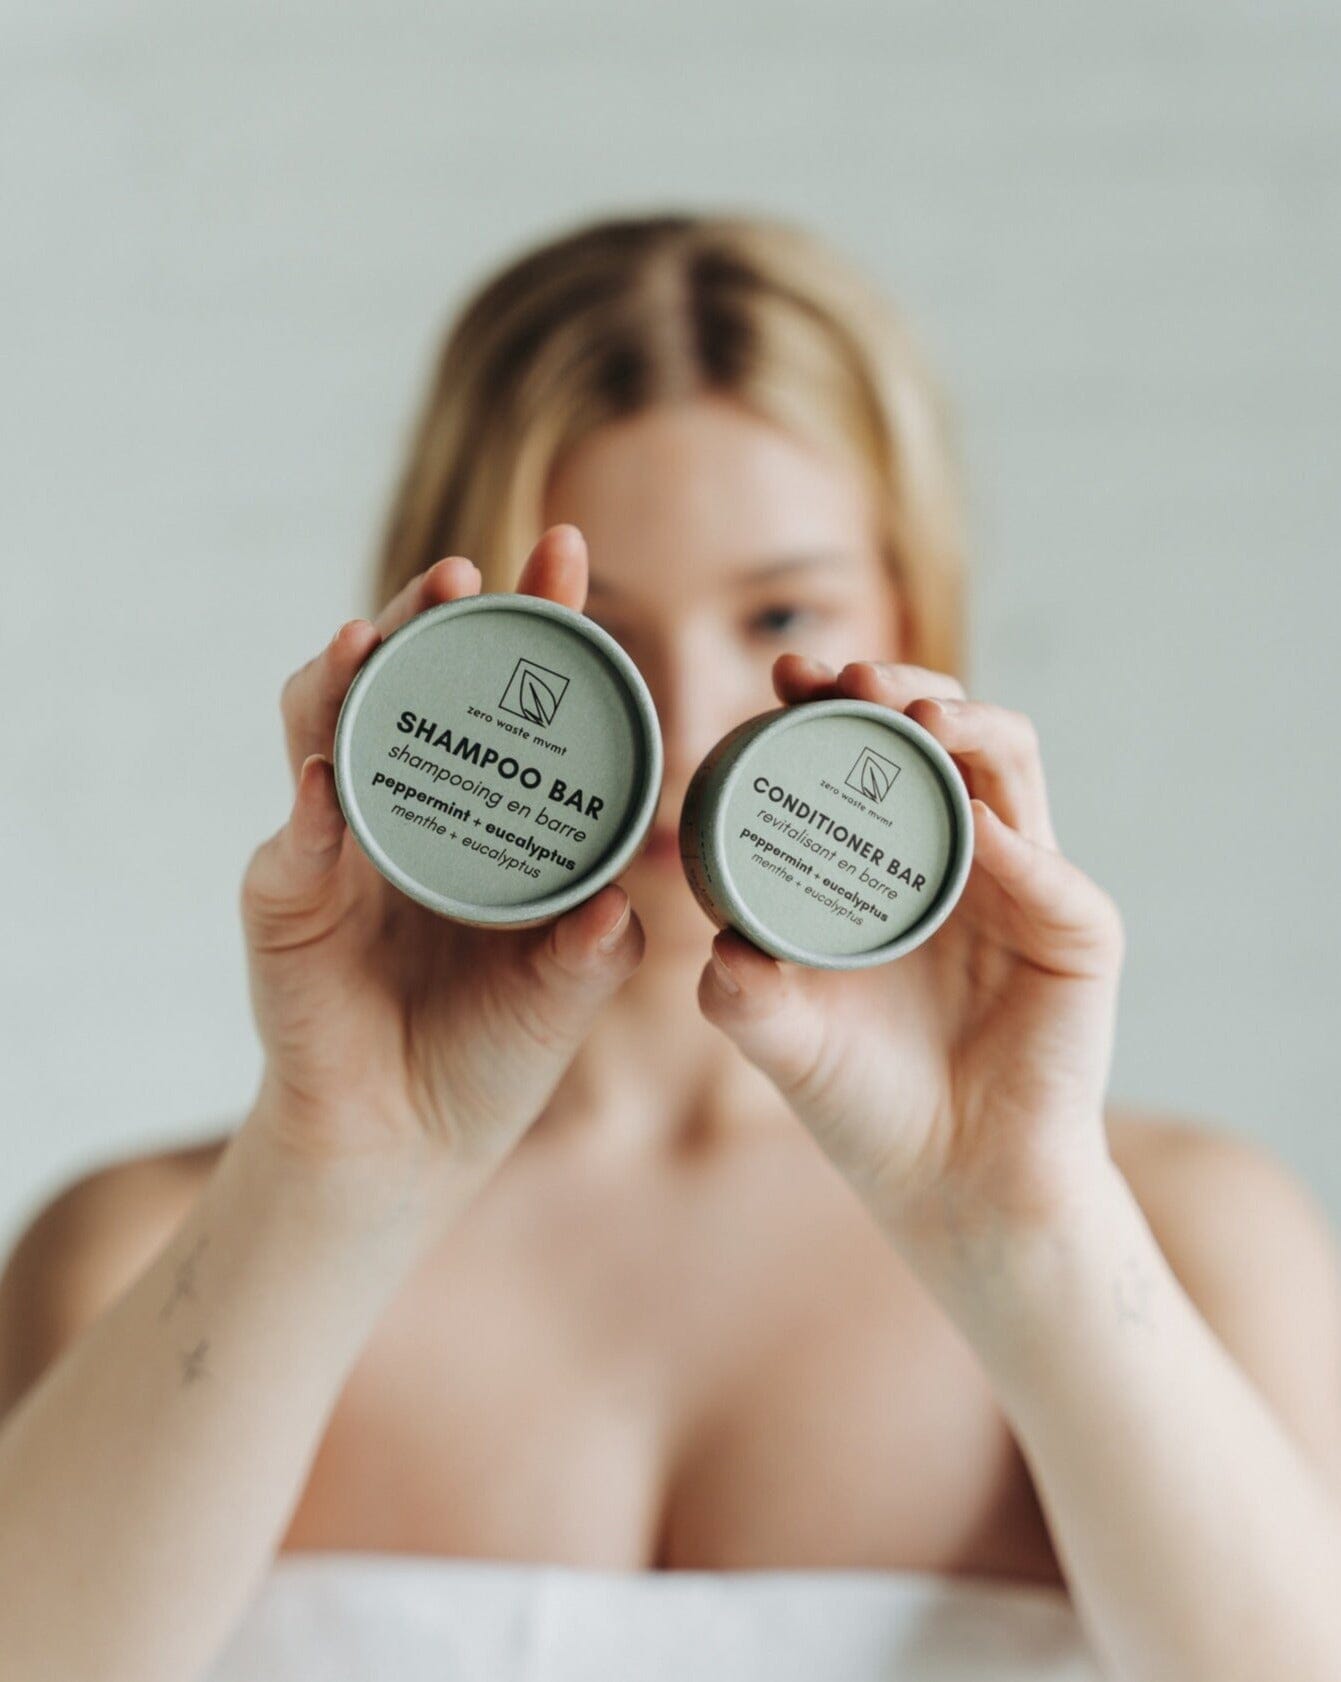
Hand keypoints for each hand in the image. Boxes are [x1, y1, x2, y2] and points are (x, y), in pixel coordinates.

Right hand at [239, 525, 642, 1185]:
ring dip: (348, 676)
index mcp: (483, 813)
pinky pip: (292, 844)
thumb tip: (623, 901)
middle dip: (428, 618)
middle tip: (463, 577)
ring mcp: (336, 845)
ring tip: (373, 635)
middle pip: (408, 680)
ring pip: (326, 727)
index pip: (505, 695)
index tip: (564, 548)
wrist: (409, 1146)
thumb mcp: (565, 994)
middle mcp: (407, 808)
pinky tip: (327, 776)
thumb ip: (597, 947)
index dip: (532, 621)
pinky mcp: (285, 903)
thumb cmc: (489, 1055)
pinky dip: (310, 807)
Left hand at [696, 654, 1123, 1251]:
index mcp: (891, 857)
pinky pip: (1053, 872)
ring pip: (1011, 767)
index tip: (782, 677)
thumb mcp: (781, 1038)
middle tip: (841, 677)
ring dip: (965, 727)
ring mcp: (1027, 885)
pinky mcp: (1078, 934)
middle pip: (945, 731)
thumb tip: (715, 946)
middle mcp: (962, 852)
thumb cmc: (864, 1100)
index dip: (831, 704)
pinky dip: (1013, 841)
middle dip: (895, 685)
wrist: (947, 1185)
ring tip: (911, 716)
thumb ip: (741, 993)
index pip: (870, 751)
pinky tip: (971, 825)